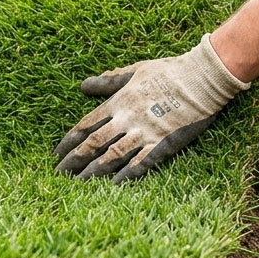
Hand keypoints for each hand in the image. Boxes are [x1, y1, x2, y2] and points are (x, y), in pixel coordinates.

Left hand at [55, 33, 249, 182]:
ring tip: (78, 185)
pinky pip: (142, 164)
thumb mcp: (135, 71)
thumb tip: (83, 85)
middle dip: (74, 161)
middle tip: (58, 175)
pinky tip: (114, 187)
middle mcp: (127, 120)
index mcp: (119, 102)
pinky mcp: (164, 144)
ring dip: (93, 172)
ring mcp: (145, 134)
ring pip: (112, 157)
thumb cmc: (169, 72)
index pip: (86, 125)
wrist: (202, 78)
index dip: (69, 141)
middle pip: (94, 144)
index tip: (56, 154)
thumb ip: (109, 81)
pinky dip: (126, 176)